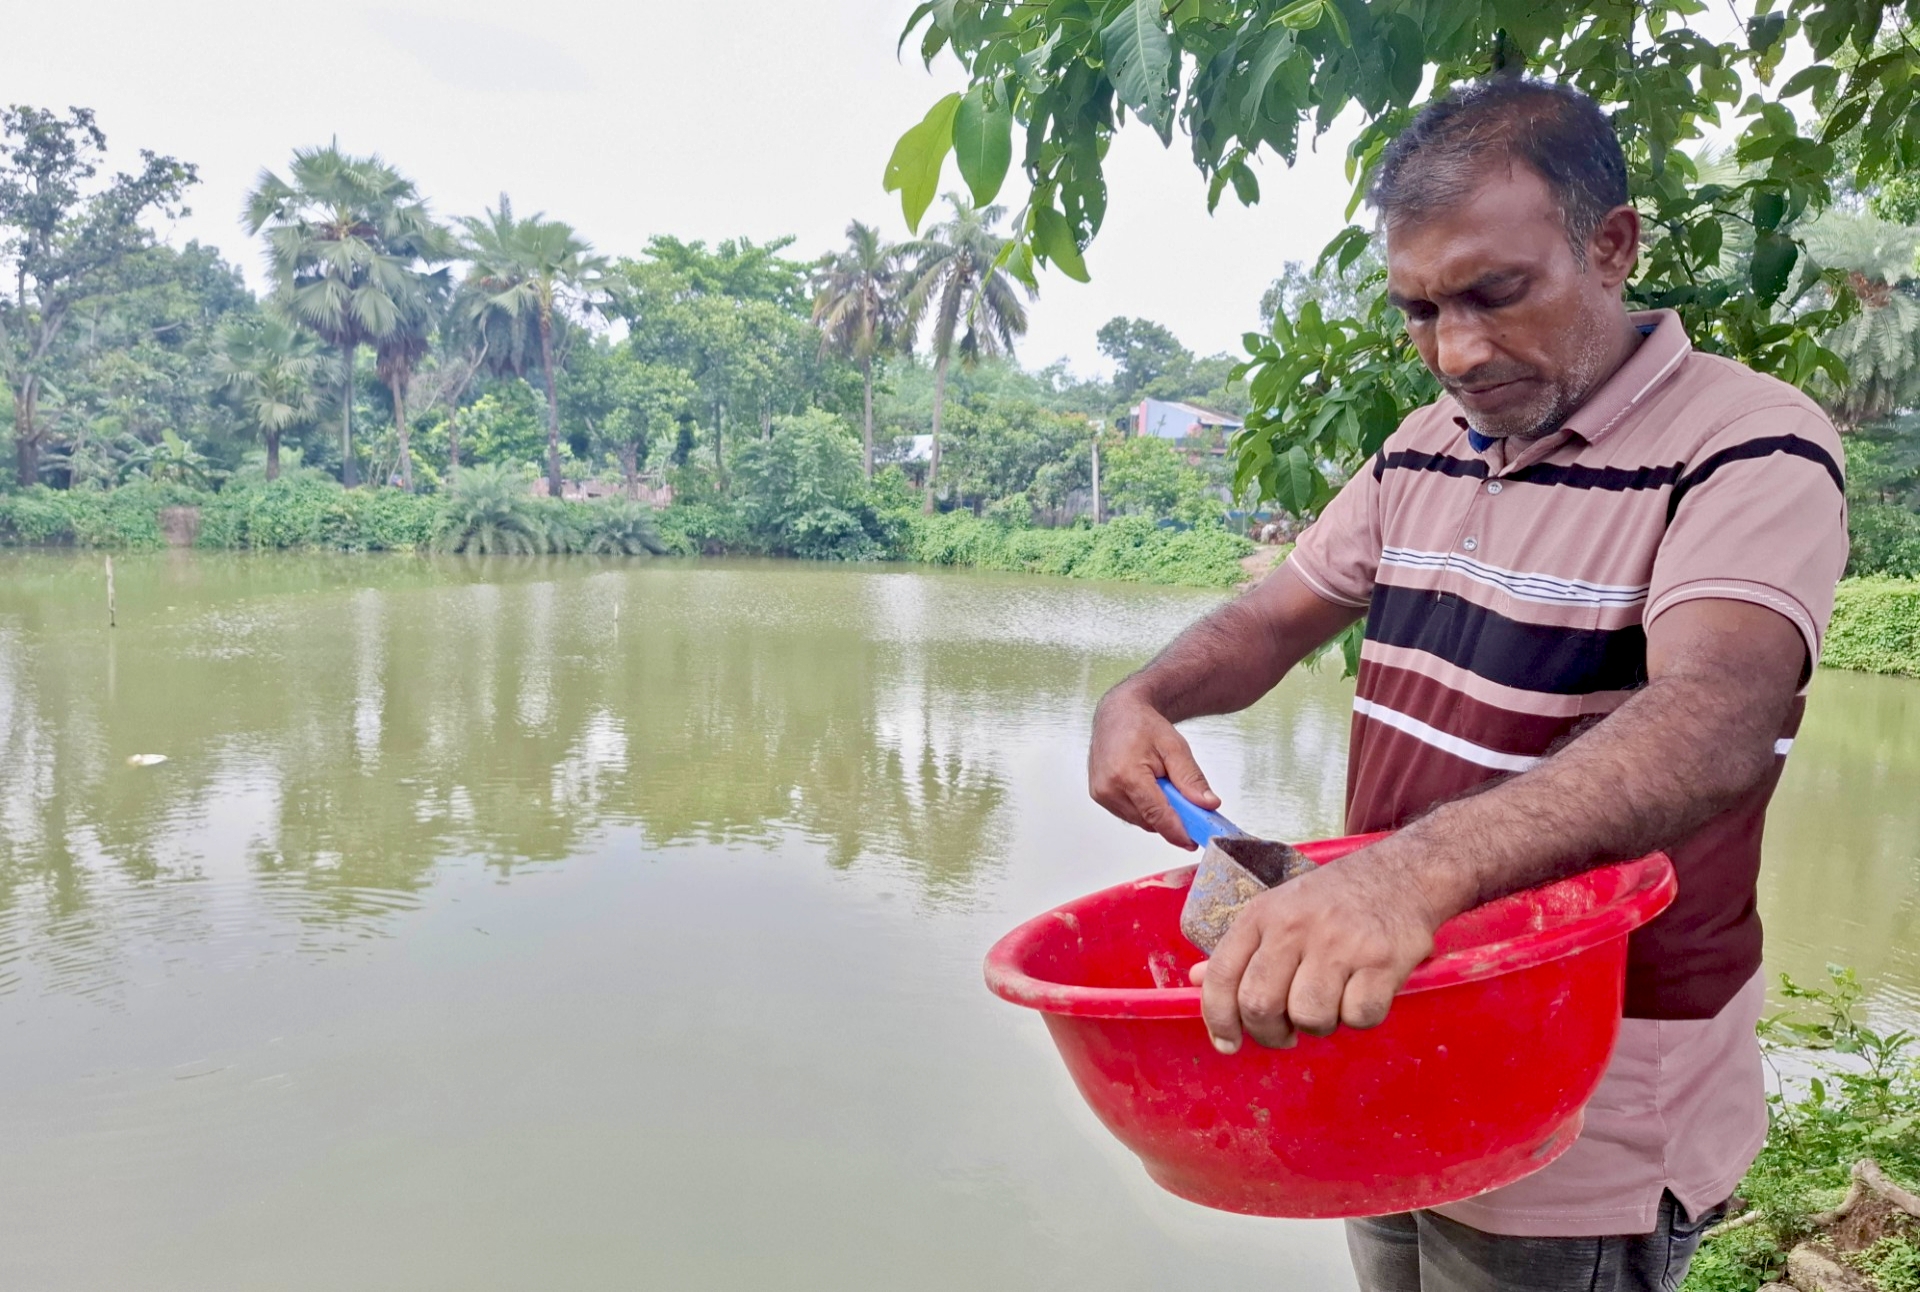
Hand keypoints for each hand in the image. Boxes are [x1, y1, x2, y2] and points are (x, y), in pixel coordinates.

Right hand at [1088, 682, 1219, 848]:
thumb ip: (1191, 779)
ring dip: (1157, 813)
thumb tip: (1208, 805)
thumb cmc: (1143, 726)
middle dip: (1172, 819)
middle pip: (1149, 821)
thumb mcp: (1175, 747)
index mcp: (1126, 774)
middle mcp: (1108, 788)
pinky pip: (1129, 814)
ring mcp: (1101, 794)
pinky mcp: (1099, 796)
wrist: (1118, 713)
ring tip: (1163, 785)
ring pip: (1140, 821)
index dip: (1177, 832)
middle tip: (1189, 805)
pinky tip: (1149, 787)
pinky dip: (1144, 808)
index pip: (1156, 814)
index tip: (1194, 842)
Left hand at [1188, 841, 1444, 1050]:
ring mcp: (1339, 943)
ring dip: (1318, 1026)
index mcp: (1262, 915)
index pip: (1223, 975)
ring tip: (1329, 1003)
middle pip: (1260, 1005)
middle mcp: (1295, 927)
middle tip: (1284, 1033)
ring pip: (1309, 1018)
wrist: (1402, 874)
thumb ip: (1240, 949)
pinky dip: (1360, 1017)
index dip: (1218, 1019)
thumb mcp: (1277, 910)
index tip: (1226, 1043)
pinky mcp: (1382, 960)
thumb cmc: (1333, 899)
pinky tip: (1362, 993)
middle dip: (1269, 1033)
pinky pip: (1359, 1017)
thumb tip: (1196, 980)